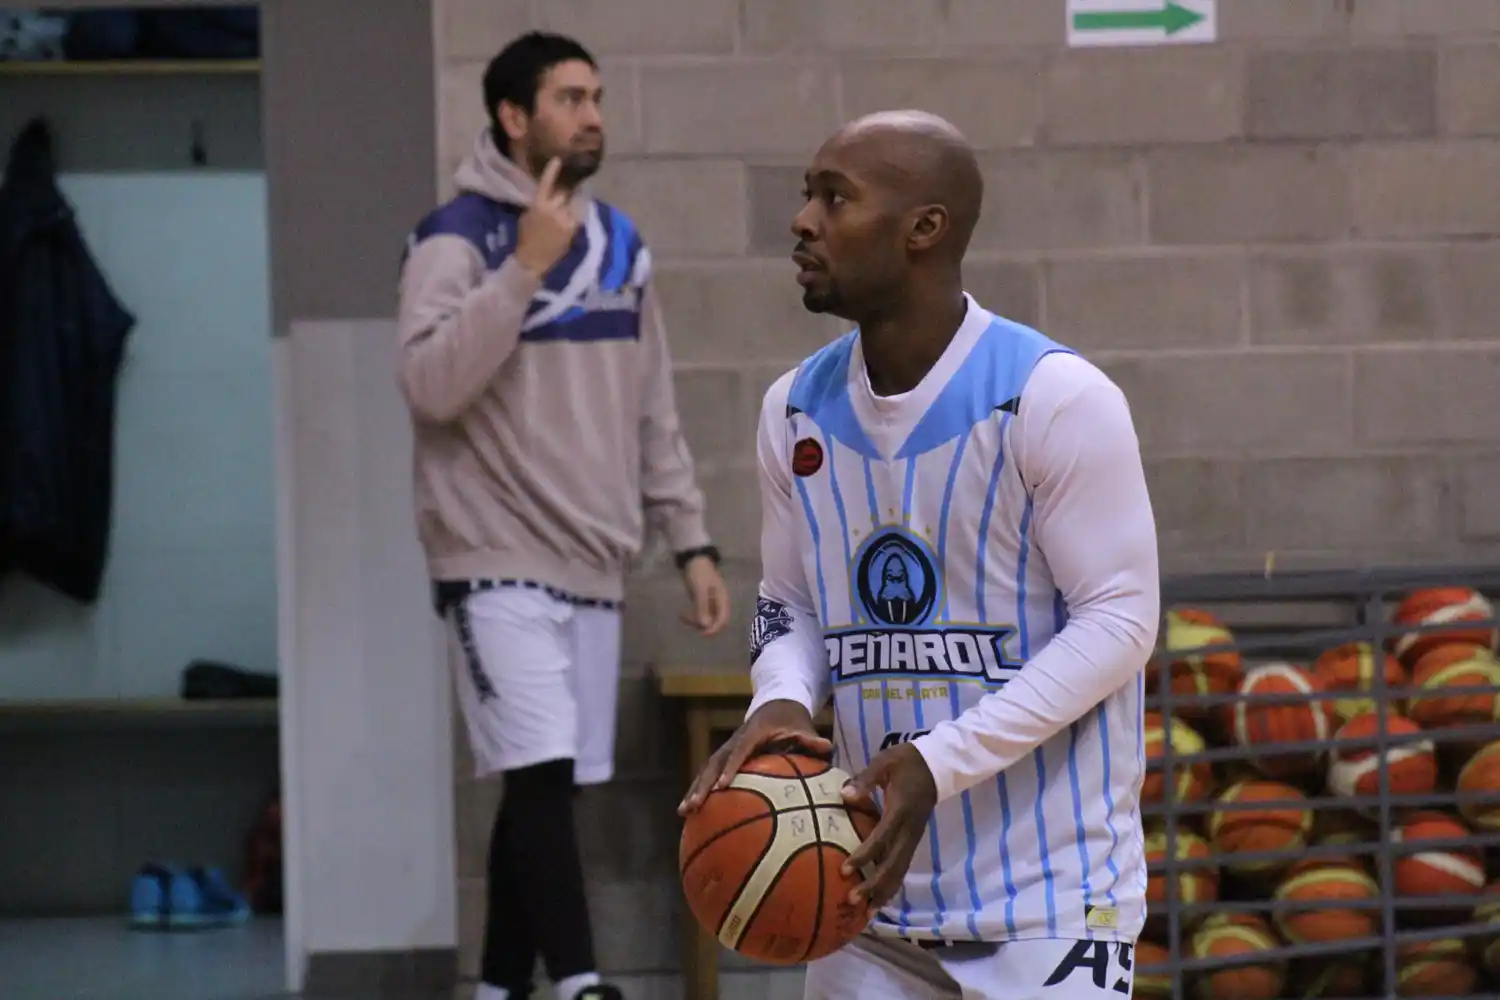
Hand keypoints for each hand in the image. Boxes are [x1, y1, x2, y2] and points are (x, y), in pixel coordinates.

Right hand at [514, 157, 578, 277]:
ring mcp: (565, 219)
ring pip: (572, 205)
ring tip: (565, 213)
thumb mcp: (527, 216)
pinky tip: (570, 222)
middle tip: (564, 195)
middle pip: (563, 193)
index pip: (546, 184)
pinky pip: (576, 217)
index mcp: (539, 205)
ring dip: (570, 206)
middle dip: (564, 193)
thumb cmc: (526, 238)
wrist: (534, 260)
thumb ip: (538, 204)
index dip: (552, 171)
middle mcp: (553, 210)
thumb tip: (548, 196)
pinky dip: (574, 217)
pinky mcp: (572, 229)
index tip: (558, 160)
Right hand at [678, 699, 830, 814]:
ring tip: (683, 812)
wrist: (777, 706)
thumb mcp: (803, 728)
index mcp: (752, 734)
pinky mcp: (725, 757)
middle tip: (692, 806)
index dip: (730, 767)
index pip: (740, 751)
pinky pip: (709, 774)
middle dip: (702, 785)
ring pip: (706, 769)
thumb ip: (811, 739)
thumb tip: (826, 747)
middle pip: (713, 763)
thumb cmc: (791, 721)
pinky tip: (693, 812)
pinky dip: (700, 790)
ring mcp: (727, 749)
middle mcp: (734, 741)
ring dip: (695, 789)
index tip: (722, 786)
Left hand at [680, 555, 729, 635]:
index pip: (723, 620)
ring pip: (706, 619)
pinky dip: (692, 616)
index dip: (714, 629)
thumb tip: (705, 626)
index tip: (701, 633)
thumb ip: (703, 607)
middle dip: (702, 626)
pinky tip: (682, 614)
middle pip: (715, 622)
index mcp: (723, 600)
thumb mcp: (700, 590)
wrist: (694, 558)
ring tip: (682, 616)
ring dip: (695, 621)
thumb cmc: (699, 572)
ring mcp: (712, 603)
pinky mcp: (704, 602)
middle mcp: (719, 603)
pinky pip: (700, 614)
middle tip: (688, 621)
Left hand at [840, 742, 937, 909]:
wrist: (938, 764)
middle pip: (893, 864)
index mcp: (900, 811)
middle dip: (874, 885)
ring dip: (884, 891)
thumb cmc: (907, 761)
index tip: (845, 870)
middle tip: (852, 899)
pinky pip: (903, 866)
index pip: (881, 839)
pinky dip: (892, 884)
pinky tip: (880, 898)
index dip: (864, 856)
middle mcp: (910, 829)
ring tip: (867, 912)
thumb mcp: (885, 762)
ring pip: (901, 870)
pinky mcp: (914, 839)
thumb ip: (865, 779)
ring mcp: (914, 836)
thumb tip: (844, 796)